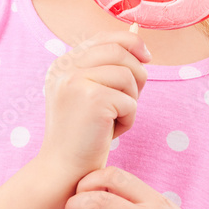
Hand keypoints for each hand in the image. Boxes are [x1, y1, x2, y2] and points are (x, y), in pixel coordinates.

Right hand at [39, 29, 149, 183]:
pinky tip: (111, 133)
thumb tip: (139, 38)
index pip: (104, 37)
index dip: (131, 42)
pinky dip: (129, 119)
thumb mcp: (90, 93)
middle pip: (120, 51)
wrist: (63, 170)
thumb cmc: (83, 135)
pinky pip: (130, 101)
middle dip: (137, 73)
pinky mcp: (92, 99)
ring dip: (132, 100)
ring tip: (115, 120)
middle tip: (130, 99)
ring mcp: (76, 81)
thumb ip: (108, 67)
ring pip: (128, 75)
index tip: (146, 57)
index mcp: (62, 64)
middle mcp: (65, 67)